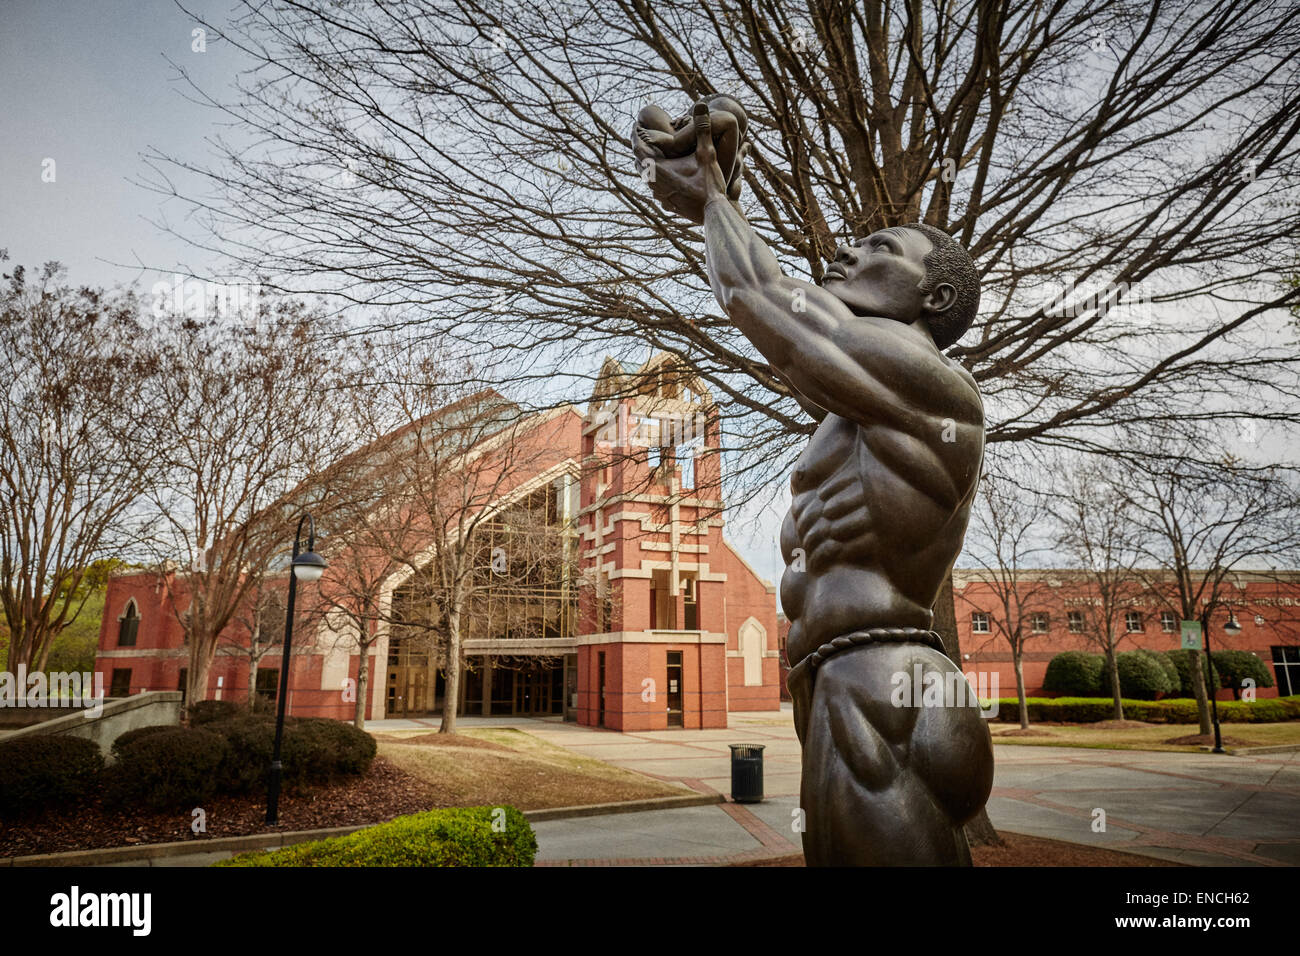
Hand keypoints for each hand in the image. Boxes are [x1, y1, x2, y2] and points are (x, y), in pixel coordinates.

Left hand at [632, 100, 747, 224]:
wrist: (713, 214)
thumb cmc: (710, 184)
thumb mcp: (707, 153)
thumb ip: (703, 128)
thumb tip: (701, 104)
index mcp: (658, 169)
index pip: (637, 148)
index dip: (636, 135)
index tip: (636, 125)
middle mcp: (654, 183)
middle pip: (639, 162)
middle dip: (640, 148)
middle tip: (643, 137)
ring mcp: (659, 196)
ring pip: (646, 177)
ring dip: (647, 165)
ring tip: (652, 154)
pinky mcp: (667, 205)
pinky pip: (655, 190)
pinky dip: (656, 179)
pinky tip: (663, 177)